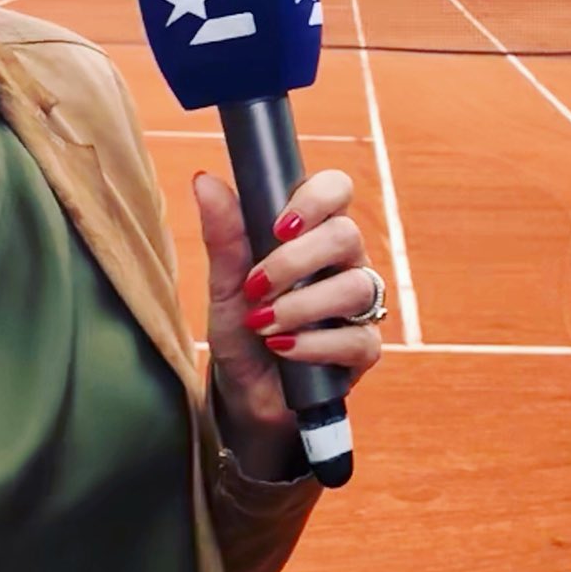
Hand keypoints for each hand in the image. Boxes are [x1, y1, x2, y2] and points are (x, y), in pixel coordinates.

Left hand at [194, 168, 382, 476]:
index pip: (336, 191)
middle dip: (295, 261)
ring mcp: (358, 305)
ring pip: (356, 286)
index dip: (316, 198)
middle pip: (347, 235)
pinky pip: (357, 338)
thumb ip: (224, 235)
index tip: (279, 226)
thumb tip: (205, 180)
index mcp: (313, 233)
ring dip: (302, 305)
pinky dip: (314, 344)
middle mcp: (343, 262)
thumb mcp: (224, 283)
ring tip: (263, 323)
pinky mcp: (364, 348)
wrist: (243, 391)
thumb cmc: (241, 328)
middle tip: (256, 285)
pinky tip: (283, 348)